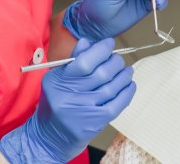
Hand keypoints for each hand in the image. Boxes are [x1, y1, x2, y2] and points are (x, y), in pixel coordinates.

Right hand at [0, 38, 135, 163]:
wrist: (49, 138)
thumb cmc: (55, 104)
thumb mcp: (57, 79)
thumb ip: (73, 61)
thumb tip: (87, 42)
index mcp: (58, 81)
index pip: (84, 61)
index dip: (101, 50)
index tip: (109, 44)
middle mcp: (69, 96)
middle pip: (101, 74)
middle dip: (115, 62)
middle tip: (118, 59)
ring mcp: (83, 111)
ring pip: (111, 88)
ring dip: (123, 76)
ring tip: (127, 71)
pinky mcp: (94, 123)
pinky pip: (116, 105)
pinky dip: (126, 93)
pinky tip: (130, 85)